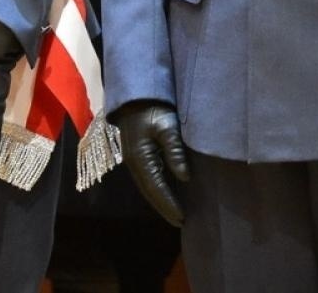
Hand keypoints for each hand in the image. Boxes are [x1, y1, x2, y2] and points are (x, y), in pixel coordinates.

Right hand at [116, 100, 189, 226]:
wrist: (135, 95)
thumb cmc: (153, 109)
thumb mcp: (167, 127)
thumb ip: (175, 151)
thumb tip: (185, 178)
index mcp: (140, 158)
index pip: (156, 188)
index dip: (169, 204)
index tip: (183, 218)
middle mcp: (134, 162)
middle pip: (149, 192)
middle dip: (164, 208)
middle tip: (181, 223)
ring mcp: (133, 159)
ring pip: (147, 187)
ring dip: (159, 201)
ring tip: (175, 213)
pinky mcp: (136, 154)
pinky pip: (147, 179)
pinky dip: (156, 190)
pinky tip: (166, 194)